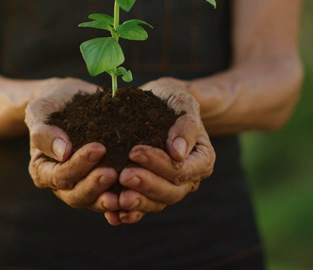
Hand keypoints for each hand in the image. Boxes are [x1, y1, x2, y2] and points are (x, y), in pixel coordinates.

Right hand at [25, 78, 119, 212]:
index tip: (98, 148)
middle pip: (76, 196)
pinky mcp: (102, 186)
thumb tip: (63, 152)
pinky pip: (114, 199)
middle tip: (114, 172)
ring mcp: (82, 187)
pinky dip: (125, 201)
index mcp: (42, 170)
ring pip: (96, 202)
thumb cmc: (53, 104)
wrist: (70, 102)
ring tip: (129, 189)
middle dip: (96, 185)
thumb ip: (44, 131)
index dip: (78, 166)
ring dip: (112, 198)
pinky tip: (140, 195)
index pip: (59, 176)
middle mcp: (61, 185)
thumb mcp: (41, 110)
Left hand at [108, 77, 215, 224]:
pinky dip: (127, 213)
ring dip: (136, 203)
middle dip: (146, 185)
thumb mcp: (181, 101)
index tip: (134, 151)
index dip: (159, 164)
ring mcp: (169, 187)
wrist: (159, 103)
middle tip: (123, 175)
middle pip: (171, 192)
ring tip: (116, 198)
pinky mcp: (150, 192)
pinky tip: (111, 213)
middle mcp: (188, 179)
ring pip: (156, 203)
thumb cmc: (171, 99)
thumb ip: (185, 125)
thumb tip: (178, 153)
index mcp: (201, 159)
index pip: (182, 169)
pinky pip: (141, 208)